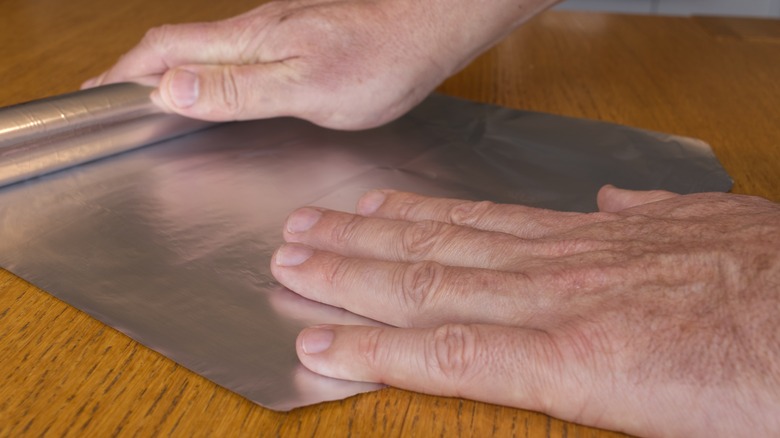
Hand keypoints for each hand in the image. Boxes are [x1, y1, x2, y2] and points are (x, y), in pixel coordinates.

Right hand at [81, 0, 557, 128]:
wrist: (428, 28)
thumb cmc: (379, 60)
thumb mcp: (307, 87)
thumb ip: (240, 90)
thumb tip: (170, 89)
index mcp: (249, 43)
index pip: (166, 51)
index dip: (124, 73)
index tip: (93, 94)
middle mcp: (256, 30)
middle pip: (177, 44)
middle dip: (137, 69)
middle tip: (113, 94)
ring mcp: (277, 30)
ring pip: (206, 47)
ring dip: (169, 67)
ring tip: (151, 94)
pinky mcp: (299, 36)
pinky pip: (235, 51)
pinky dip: (207, 67)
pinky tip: (217, 83)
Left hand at [270, 186, 779, 436]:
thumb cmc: (773, 283)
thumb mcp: (708, 222)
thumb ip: (646, 214)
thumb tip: (612, 203)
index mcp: (586, 240)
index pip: (479, 222)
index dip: (414, 216)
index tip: (368, 209)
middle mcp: (553, 264)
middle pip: (434, 246)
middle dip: (357, 240)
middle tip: (299, 230)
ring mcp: (552, 308)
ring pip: (425, 286)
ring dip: (350, 277)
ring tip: (295, 264)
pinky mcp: (564, 364)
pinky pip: (451, 355)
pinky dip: (381, 351)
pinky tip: (328, 347)